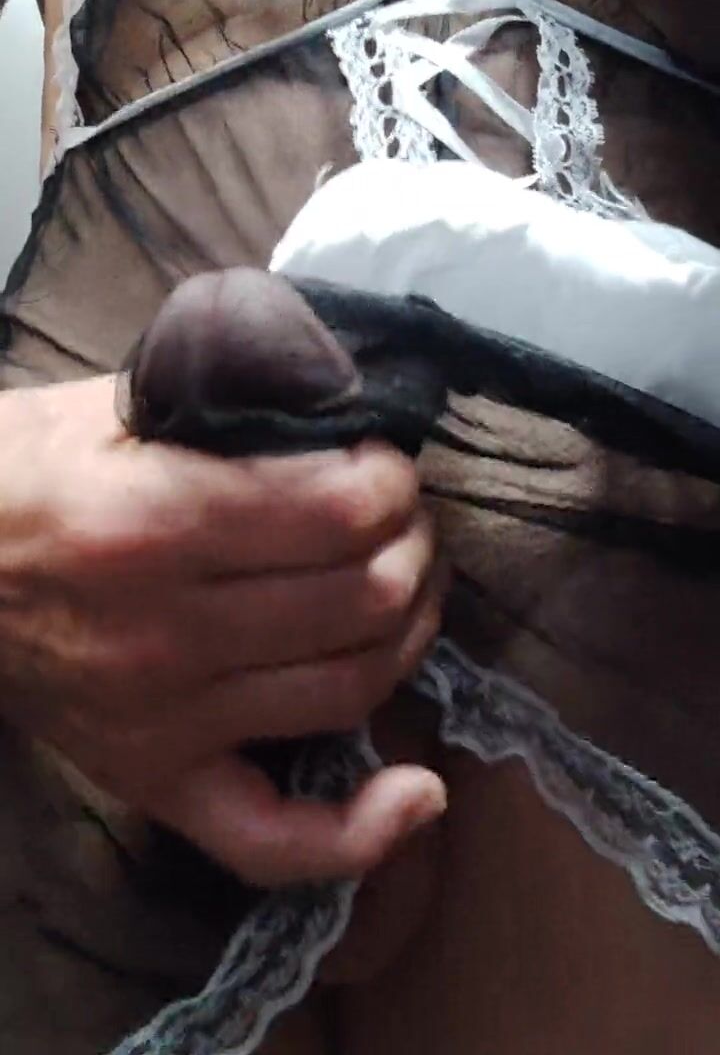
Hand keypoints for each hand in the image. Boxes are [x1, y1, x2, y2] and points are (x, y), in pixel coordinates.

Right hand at [0, 376, 444, 884]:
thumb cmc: (25, 469)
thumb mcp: (121, 405)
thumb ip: (239, 407)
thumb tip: (355, 413)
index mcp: (157, 522)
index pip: (339, 511)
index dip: (390, 483)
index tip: (386, 466)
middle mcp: (167, 632)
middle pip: (363, 598)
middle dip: (413, 545)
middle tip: (405, 519)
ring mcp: (164, 718)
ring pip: (350, 688)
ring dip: (411, 630)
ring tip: (410, 586)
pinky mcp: (152, 775)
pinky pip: (268, 839)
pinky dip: (359, 831)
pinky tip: (419, 792)